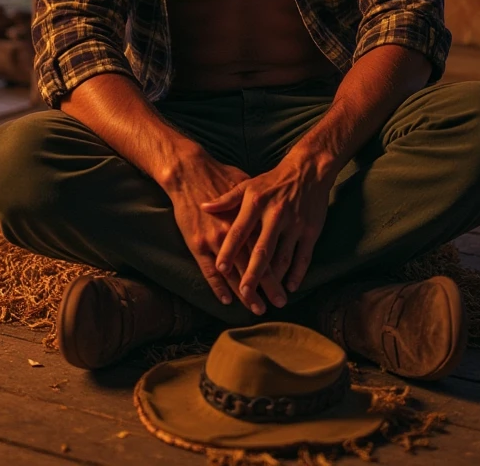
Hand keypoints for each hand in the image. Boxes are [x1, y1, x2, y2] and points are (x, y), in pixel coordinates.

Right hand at [168, 150, 287, 313]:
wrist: (190, 171)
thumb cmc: (220, 175)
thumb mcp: (247, 186)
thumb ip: (262, 206)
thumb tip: (278, 215)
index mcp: (251, 217)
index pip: (269, 249)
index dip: (279, 268)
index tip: (289, 284)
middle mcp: (235, 231)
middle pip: (255, 264)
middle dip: (268, 286)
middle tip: (280, 303)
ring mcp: (215, 239)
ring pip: (234, 273)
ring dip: (245, 293)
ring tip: (256, 308)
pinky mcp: (198, 243)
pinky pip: (209, 272)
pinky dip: (218, 287)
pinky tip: (227, 300)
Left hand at [201, 151, 335, 307]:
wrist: (308, 170)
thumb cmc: (272, 181)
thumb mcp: (247, 185)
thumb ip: (226, 200)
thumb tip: (204, 207)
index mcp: (256, 203)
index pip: (239, 231)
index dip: (230, 250)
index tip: (221, 268)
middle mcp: (275, 215)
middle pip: (262, 250)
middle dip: (253, 275)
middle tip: (245, 295)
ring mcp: (294, 224)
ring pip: (283, 258)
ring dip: (276, 281)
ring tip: (268, 300)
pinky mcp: (311, 230)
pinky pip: (303, 256)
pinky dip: (297, 273)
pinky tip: (290, 286)